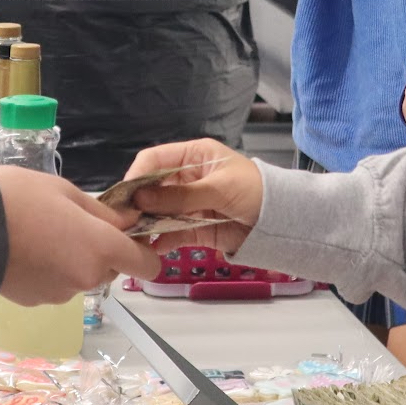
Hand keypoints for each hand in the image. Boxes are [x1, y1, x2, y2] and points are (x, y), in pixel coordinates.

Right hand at [0, 165, 155, 302]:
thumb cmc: (17, 199)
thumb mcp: (65, 191)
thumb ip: (102, 212)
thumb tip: (127, 223)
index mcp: (100, 249)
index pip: (146, 265)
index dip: (143, 250)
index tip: (128, 232)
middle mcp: (85, 278)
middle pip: (110, 269)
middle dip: (102, 251)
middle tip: (74, 223)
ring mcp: (59, 294)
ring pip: (81, 277)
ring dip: (74, 260)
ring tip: (42, 233)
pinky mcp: (35, 302)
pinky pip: (55, 285)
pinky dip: (50, 271)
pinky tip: (26, 250)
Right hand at [117, 139, 263, 253]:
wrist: (282, 221)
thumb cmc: (256, 191)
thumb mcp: (220, 188)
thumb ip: (181, 195)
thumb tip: (141, 198)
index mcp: (193, 156)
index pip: (155, 160)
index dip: (138, 176)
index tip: (126, 196)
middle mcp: (186, 178)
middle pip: (151, 188)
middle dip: (138, 204)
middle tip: (123, 221)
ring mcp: (188, 204)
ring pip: (158, 213)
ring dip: (146, 224)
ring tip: (133, 237)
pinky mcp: (194, 228)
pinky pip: (171, 233)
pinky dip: (161, 241)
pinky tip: (153, 248)